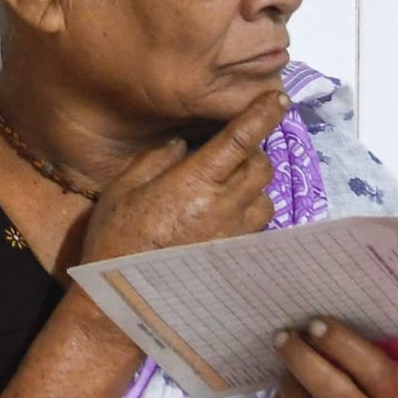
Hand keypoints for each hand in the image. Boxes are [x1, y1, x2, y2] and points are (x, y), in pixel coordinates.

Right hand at [77, 85, 287, 266]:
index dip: (264, 114)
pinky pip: (258, 225)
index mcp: (195, 181)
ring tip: (229, 187)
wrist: (126, 299)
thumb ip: (156, 160)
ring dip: (254, 184)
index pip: (241, 138)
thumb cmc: (117, 239)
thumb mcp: (123, 189)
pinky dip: (250, 212)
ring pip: (265, 196)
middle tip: (233, 152)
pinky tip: (226, 217)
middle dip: (254, 150)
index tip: (280, 98)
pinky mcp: (237, 256)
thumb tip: (181, 144)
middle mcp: (224, 205)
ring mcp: (235, 234)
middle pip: (262, 165)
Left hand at [269, 320, 397, 397]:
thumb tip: (316, 330)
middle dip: (302, 358)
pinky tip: (283, 397)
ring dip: (289, 383)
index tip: (315, 324)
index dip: (342, 343)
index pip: (373, 369)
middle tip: (283, 336)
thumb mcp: (380, 383)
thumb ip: (360, 361)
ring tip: (286, 368)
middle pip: (333, 391)